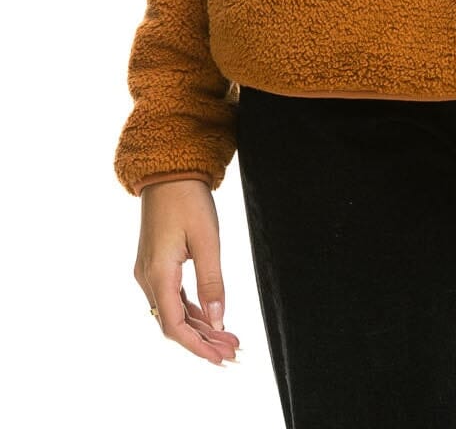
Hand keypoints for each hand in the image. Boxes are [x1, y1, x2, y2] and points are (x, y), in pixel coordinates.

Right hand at [134, 180, 240, 364]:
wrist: (168, 171)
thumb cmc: (189, 200)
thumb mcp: (207, 240)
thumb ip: (212, 282)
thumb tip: (218, 321)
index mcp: (158, 274)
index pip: (174, 325)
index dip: (197, 346)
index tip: (220, 358)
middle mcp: (148, 277)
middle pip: (173, 323)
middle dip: (202, 340)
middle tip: (233, 351)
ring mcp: (149, 271)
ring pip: (172, 311)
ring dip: (199, 327)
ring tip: (228, 338)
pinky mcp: (155, 263)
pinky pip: (171, 296)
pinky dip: (190, 310)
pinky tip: (210, 317)